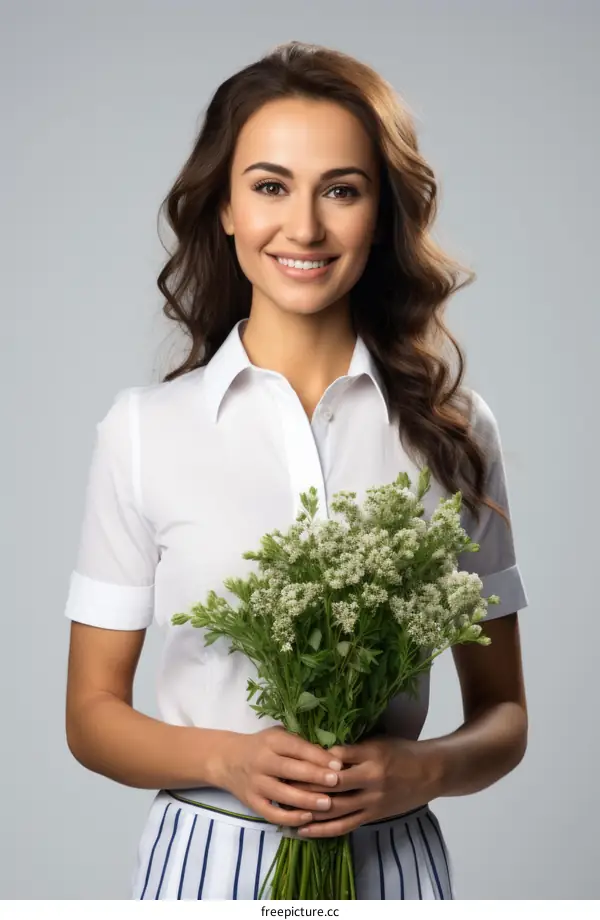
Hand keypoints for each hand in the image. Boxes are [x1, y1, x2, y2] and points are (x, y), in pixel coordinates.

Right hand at [215, 726, 342, 827]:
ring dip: (306, 800)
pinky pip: (271, 813)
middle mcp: (261, 761)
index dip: (318, 756)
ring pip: (282, 794)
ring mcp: (255, 783)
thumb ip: (300, 744)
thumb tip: (331, 756)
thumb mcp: (278, 736)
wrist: (227, 759)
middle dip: (315, 776)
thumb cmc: (262, 746)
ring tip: (328, 804)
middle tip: (337, 782)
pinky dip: (289, 817)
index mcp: (271, 741)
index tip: (338, 764)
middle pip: (290, 770)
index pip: (296, 748)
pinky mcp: (251, 802)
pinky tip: (307, 817)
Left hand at [293, 736, 442, 837]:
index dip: (313, 760)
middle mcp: (370, 782)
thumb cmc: (402, 751)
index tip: (291, 758)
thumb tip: (321, 751)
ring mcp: (371, 802)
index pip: (336, 759)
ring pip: (335, 809)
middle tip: (280, 783)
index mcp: (371, 758)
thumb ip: (352, 749)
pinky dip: (323, 829)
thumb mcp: (377, 742)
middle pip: (331, 786)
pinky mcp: (372, 817)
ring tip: (284, 808)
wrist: (431, 773)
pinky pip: (344, 826)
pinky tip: (304, 829)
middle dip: (305, 785)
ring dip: (308, 809)